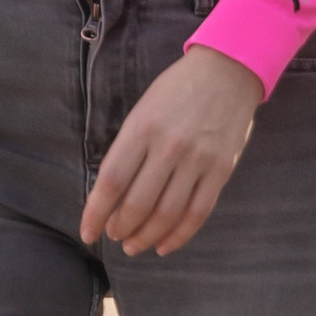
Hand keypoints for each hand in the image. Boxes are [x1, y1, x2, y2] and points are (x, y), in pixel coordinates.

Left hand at [79, 45, 263, 257]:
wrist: (227, 69)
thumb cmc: (177, 89)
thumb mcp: (143, 109)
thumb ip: (129, 148)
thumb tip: (111, 193)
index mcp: (141, 128)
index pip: (111, 181)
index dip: (96, 213)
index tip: (88, 232)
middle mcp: (168, 146)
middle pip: (137, 204)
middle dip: (120, 228)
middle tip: (114, 237)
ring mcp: (197, 160)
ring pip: (166, 214)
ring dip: (146, 237)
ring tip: (134, 246)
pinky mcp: (220, 170)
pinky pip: (197, 213)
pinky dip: (179, 236)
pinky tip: (164, 245)